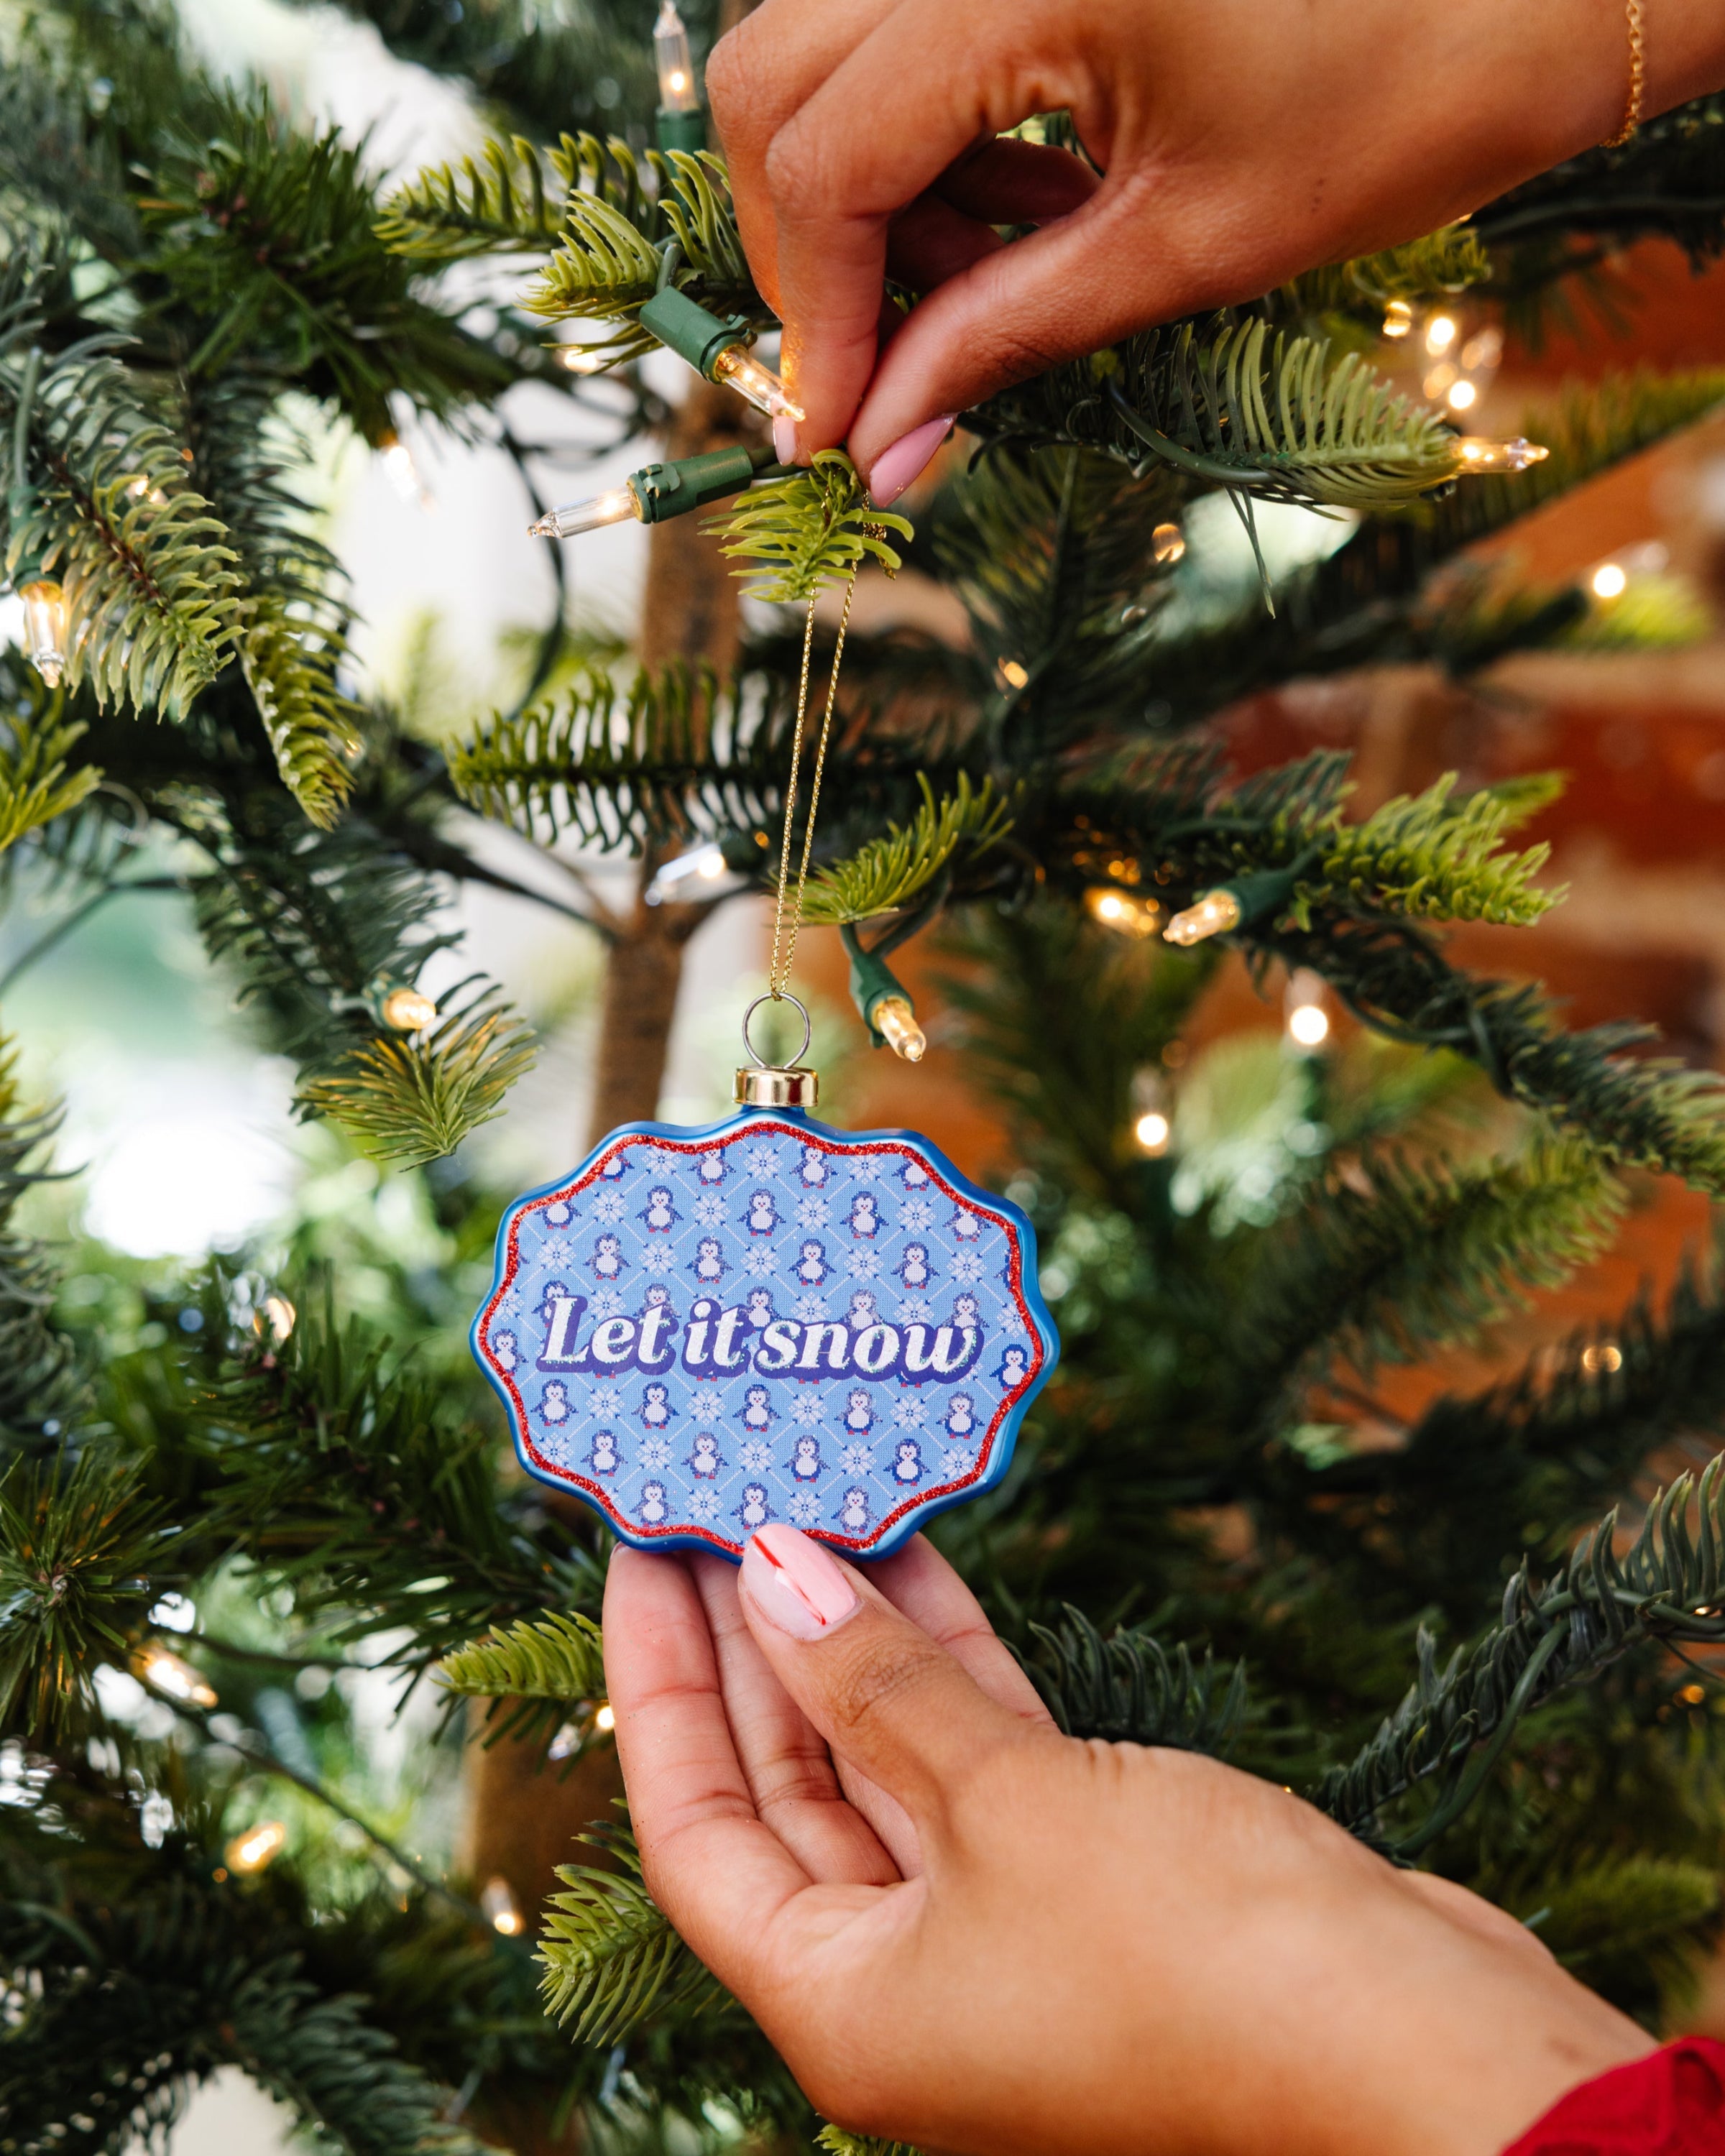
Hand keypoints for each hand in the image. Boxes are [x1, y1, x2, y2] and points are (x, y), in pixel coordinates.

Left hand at [605, 1525, 1649, 2155]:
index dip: (658, 1683)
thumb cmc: (1194, 1961)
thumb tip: (775, 1577)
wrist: (1421, 2051)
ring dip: (853, 1635)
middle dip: (755, 1639)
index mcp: (846, 2003)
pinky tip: (917, 1562)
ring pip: (890, 1759)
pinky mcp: (1093, 1879)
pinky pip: (983, 1758)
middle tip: (722, 1498)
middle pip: (788, 1785)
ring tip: (811, 1498)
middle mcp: (908, 1979)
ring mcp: (1001, 1931)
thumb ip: (882, 1690)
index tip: (641, 1552)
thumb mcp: (1009, 1804)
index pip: (695, 1826)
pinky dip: (950, 1666)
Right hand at [705, 0, 1724, 497]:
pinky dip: (919, 130)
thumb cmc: (1397, 103)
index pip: (827, 155)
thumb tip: (880, 452)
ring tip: (985, 276)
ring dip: (865, 190)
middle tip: (885, 365)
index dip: (815, 317)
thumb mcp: (1184, 249)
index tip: (831, 433)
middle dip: (812, 250)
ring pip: (818, 47)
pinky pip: (895, 24)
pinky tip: (1013, 202)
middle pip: (778, 83)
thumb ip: (1003, 343)